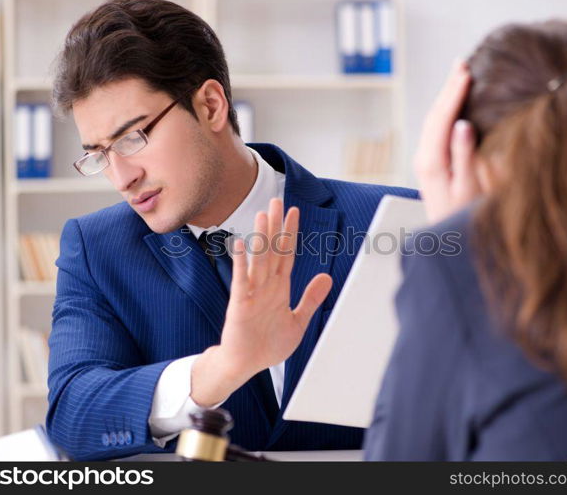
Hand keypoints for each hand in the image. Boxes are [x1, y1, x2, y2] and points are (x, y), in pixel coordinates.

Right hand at [189, 198, 331, 406]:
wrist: (245, 365)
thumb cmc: (268, 344)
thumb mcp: (298, 321)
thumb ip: (311, 299)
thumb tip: (326, 277)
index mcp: (279, 288)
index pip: (286, 254)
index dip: (291, 233)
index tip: (294, 212)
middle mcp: (266, 286)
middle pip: (272, 250)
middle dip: (275, 226)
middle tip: (277, 201)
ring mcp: (252, 293)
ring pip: (258, 260)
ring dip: (261, 238)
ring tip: (262, 215)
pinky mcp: (239, 305)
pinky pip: (241, 280)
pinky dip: (240, 263)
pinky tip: (240, 244)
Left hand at [413, 60, 481, 223]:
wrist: (448, 241)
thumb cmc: (463, 219)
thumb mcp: (469, 189)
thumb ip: (465, 157)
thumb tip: (462, 125)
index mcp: (432, 162)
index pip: (441, 119)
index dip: (454, 93)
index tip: (466, 71)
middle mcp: (424, 159)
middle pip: (434, 115)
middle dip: (448, 88)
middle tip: (462, 62)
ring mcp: (425, 161)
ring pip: (433, 121)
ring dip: (446, 97)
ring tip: (459, 75)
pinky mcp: (431, 165)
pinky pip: (436, 129)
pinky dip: (446, 111)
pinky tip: (455, 104)